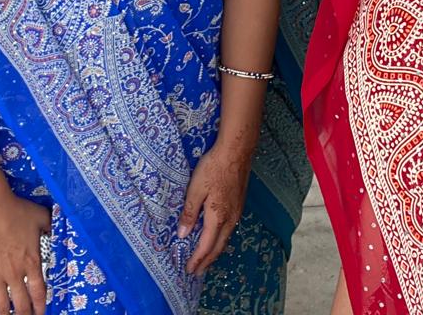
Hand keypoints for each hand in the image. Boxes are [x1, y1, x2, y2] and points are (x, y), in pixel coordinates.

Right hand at [0, 181, 49, 314]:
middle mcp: (15, 275)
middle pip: (21, 305)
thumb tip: (54, 229)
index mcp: (32, 263)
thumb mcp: (41, 217)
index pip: (39, 293)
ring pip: (1, 306)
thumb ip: (49, 227)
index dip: (41, 307)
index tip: (41, 313)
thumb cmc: (17, 211)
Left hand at [178, 140, 251, 274]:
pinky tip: (216, 238)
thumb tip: (183, 234)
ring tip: (206, 260)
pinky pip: (229, 230)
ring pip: (225, 239)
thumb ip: (190, 213)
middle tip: (197, 272)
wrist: (236, 151)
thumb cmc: (214, 168)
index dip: (197, 259)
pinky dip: (220, 240)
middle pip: (218, 247)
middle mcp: (230, 219)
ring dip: (214, 252)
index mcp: (218, 217)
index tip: (189, 270)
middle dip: (207, 261)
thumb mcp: (196, 189)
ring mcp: (237, 212)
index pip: (206, 246)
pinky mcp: (239, 204)